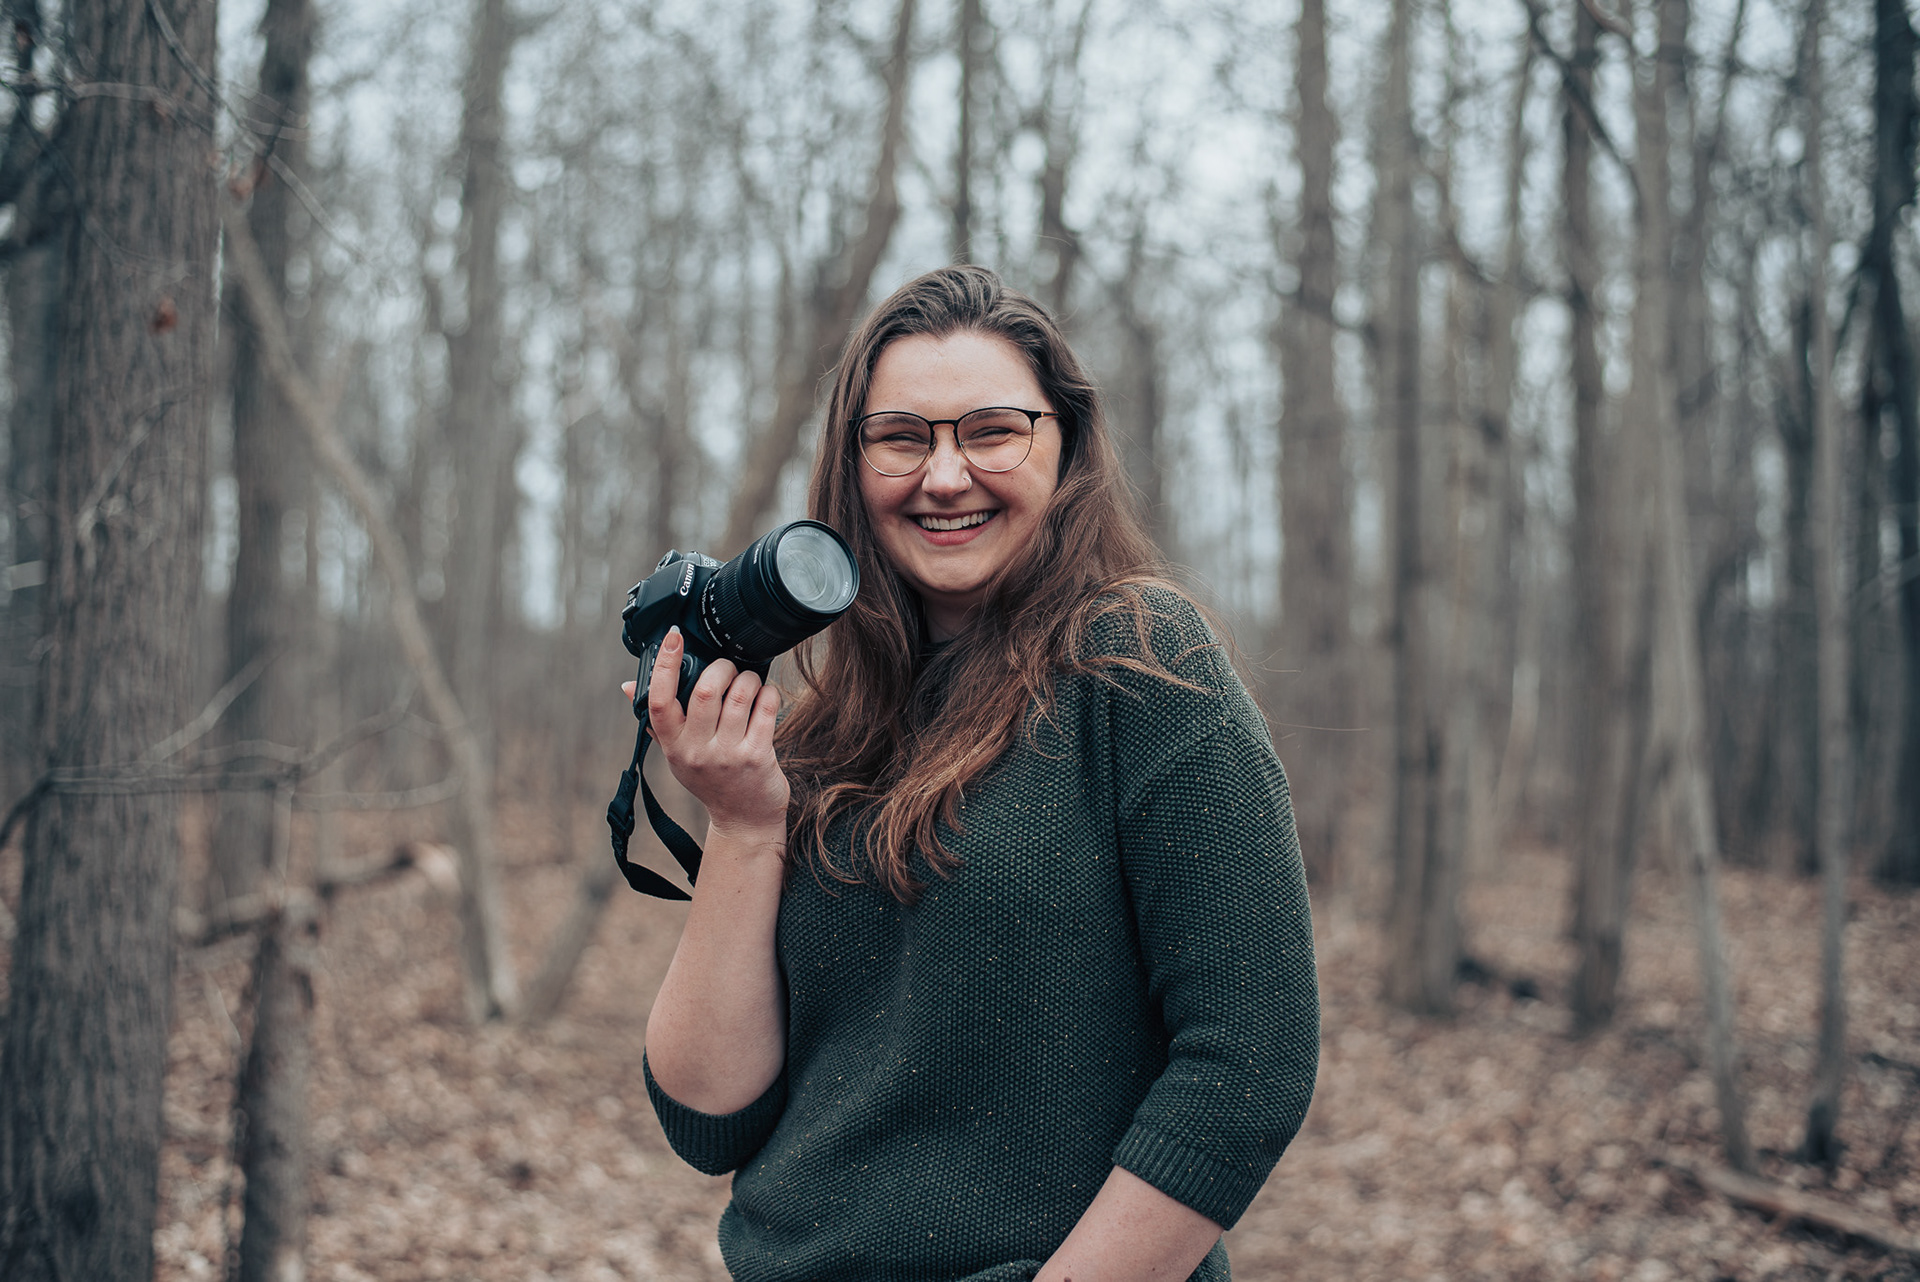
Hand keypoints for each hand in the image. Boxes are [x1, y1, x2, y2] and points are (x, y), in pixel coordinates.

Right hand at [629, 627, 788, 842]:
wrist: (743, 820)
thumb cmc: (710, 781)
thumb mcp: (676, 755)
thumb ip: (657, 722)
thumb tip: (627, 687)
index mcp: (672, 745)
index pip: (659, 701)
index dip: (665, 664)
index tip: (673, 636)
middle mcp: (696, 751)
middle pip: (706, 690)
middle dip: (721, 668)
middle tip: (728, 668)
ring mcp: (728, 754)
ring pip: (740, 695)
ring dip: (748, 678)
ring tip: (749, 682)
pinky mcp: (757, 756)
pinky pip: (766, 709)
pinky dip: (768, 694)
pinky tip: (765, 697)